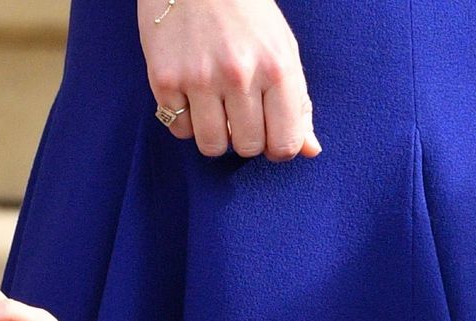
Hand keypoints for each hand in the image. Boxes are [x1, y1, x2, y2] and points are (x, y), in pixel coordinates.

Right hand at [138, 0, 320, 160]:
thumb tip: (310, 151)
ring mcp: (200, 77)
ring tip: (216, 111)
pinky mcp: (165, 77)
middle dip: (246, 139)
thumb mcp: (284, 51)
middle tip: (241, 116)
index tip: (270, 136)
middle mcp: (240, 75)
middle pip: (248, 147)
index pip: (285, 143)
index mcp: (277, 69)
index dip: (279, 148)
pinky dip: (186, 120)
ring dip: (216, 136)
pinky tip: (192, 96)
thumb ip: (299, 103)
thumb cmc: (248, 14)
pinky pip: (179, 128)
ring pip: (212, 145)